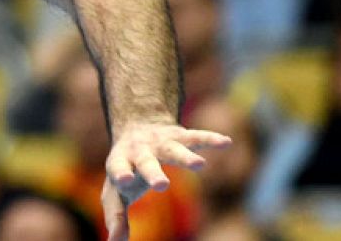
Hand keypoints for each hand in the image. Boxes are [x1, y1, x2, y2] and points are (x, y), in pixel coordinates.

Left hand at [100, 122, 230, 240]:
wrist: (135, 126)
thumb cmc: (126, 168)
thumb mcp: (116, 190)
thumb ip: (115, 215)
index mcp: (121, 162)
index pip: (118, 168)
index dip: (121, 174)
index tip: (124, 181)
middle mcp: (140, 151)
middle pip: (146, 162)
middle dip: (154, 173)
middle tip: (161, 185)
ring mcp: (161, 143)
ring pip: (173, 149)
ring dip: (185, 157)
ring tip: (200, 165)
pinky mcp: (180, 136)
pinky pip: (196, 138)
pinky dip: (210, 139)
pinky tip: (225, 142)